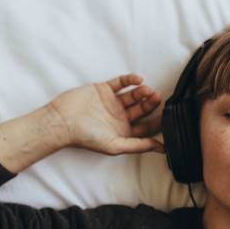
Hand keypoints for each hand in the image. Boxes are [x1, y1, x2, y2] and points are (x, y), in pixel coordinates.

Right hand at [47, 73, 165, 155]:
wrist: (63, 121)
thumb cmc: (86, 137)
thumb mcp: (115, 146)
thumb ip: (138, 146)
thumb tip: (160, 148)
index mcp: (123, 132)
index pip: (146, 127)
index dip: (157, 122)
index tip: (166, 117)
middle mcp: (120, 117)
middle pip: (142, 110)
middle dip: (151, 104)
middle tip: (157, 97)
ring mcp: (112, 102)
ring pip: (133, 95)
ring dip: (142, 92)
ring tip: (147, 90)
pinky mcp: (104, 89)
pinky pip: (121, 83)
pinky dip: (130, 79)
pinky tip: (138, 80)